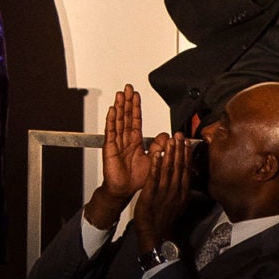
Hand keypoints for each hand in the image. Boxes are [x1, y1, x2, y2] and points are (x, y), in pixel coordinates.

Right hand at [86, 84, 150, 228]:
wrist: (124, 190)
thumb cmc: (137, 179)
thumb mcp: (154, 160)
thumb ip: (159, 147)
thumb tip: (167, 135)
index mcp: (135, 141)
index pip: (135, 120)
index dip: (135, 107)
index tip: (135, 95)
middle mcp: (125, 140)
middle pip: (125, 116)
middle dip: (126, 102)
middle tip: (127, 88)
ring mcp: (117, 143)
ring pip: (118, 121)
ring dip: (119, 107)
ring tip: (119, 95)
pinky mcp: (110, 148)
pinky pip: (111, 132)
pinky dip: (111, 121)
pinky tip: (112, 111)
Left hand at [133, 132, 190, 254]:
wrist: (155, 235)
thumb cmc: (164, 221)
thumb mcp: (179, 205)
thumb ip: (182, 191)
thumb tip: (186, 180)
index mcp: (182, 193)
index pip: (187, 170)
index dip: (187, 155)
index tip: (187, 143)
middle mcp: (175, 191)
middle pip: (179, 166)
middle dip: (180, 149)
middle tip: (180, 135)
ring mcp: (163, 192)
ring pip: (168, 169)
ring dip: (170, 153)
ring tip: (171, 140)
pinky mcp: (151, 194)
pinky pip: (154, 177)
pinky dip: (156, 164)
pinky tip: (156, 154)